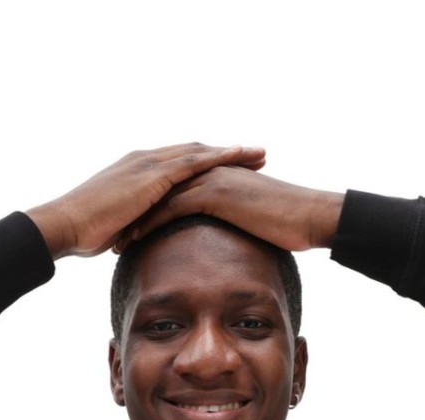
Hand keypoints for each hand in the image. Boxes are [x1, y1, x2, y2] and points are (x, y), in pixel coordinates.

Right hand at [25, 144, 267, 259]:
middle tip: (258, 154)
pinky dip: (214, 159)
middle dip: (228, 153)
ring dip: (230, 152)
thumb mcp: (119, 226)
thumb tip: (146, 240)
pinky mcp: (149, 176)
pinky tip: (236, 158)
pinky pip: (189, 164)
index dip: (209, 164)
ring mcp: (148, 165)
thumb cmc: (85, 231)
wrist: (65, 225)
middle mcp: (146, 161)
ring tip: (258, 154)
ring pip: (198, 152)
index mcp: (139, 171)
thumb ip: (136, 225)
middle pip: (196, 152)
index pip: (181, 163)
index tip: (236, 167)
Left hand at [112, 166, 344, 254]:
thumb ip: (236, 222)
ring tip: (115, 242)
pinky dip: (151, 223)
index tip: (128, 228)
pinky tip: (135, 241)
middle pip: (159, 189)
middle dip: (135, 211)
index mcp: (215, 175)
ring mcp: (210, 179)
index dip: (149, 208)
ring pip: (160, 197)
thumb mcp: (255, 220)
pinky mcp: (215, 193)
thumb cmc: (290, 224)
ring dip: (136, 218)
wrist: (311, 216)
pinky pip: (173, 208)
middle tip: (112, 233)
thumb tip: (227, 242)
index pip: (172, 188)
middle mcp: (208, 171)